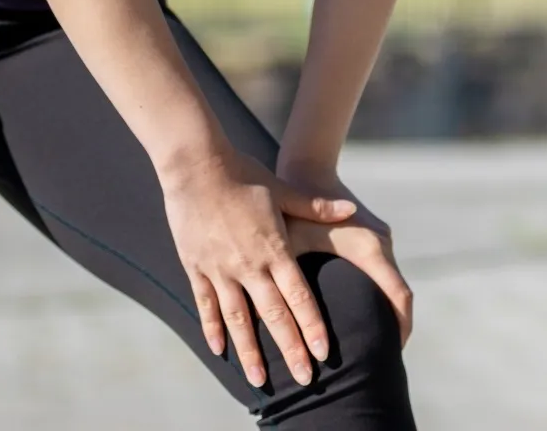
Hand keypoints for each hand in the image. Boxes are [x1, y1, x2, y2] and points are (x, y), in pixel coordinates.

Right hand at [161, 143, 356, 388]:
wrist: (196, 165)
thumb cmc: (244, 174)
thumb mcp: (283, 190)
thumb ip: (316, 207)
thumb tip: (350, 209)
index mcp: (274, 248)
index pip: (299, 297)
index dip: (312, 327)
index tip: (324, 353)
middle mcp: (249, 265)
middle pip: (274, 316)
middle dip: (291, 350)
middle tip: (305, 380)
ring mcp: (220, 269)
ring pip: (238, 320)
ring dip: (250, 352)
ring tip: (261, 380)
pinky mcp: (197, 266)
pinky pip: (206, 305)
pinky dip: (213, 329)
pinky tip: (220, 351)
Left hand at [277, 169, 414, 347]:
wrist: (306, 167)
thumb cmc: (293, 205)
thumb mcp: (291, 245)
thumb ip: (291, 283)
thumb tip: (285, 326)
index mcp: (368, 248)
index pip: (398, 296)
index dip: (399, 327)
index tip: (392, 352)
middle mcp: (380, 243)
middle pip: (398, 292)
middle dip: (392, 325)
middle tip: (379, 357)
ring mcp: (378, 238)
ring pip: (390, 281)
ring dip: (384, 309)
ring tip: (370, 340)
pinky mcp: (370, 235)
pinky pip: (381, 270)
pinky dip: (377, 292)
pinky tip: (359, 309)